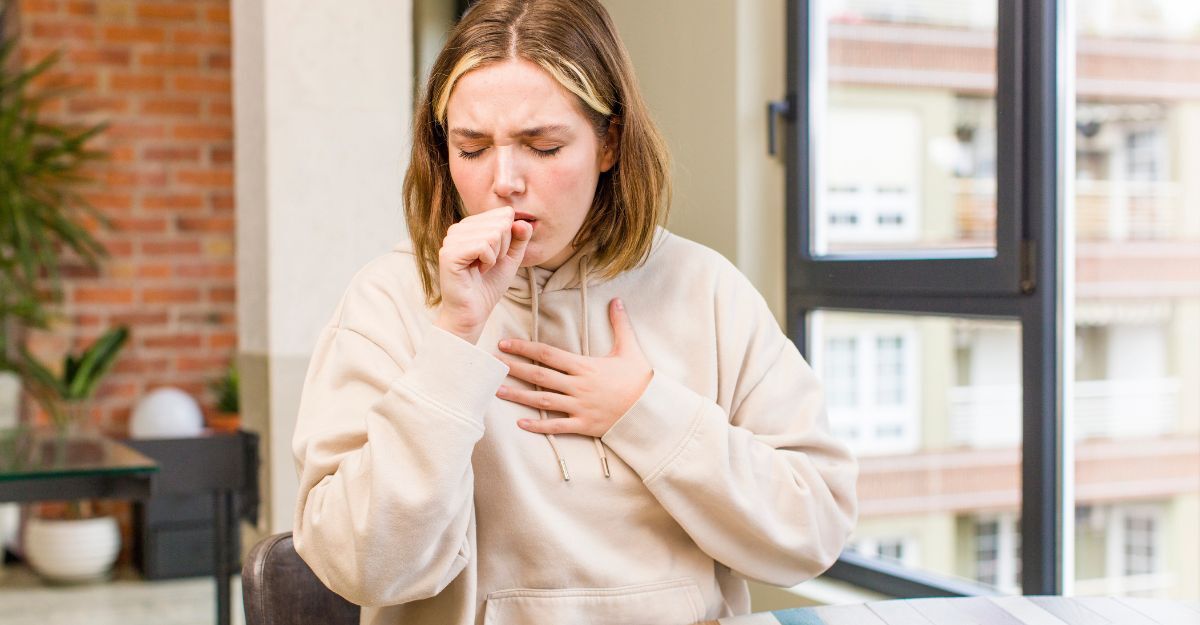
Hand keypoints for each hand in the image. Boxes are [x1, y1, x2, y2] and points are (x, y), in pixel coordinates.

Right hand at [435, 207, 531, 343]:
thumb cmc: (489, 285)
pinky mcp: (450, 253)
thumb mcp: (511, 258)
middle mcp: (458, 228)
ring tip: (482, 268)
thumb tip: (522, 221)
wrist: (474, 311)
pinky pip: (484, 245)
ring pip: (493, 233)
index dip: (510, 238)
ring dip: (495, 256)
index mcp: (470, 225)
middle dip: (504, 248)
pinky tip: (478, 271)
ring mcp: (451, 239)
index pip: (504, 214)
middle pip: (500, 222)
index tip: (496, 256)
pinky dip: (488, 261)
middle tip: (489, 264)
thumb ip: (520, 238)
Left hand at [495, 298, 651, 437]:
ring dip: (519, 396)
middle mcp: (578, 386)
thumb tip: (616, 300)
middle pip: (539, 376)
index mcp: (585, 366)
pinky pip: (557, 426)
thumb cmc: (641, 380)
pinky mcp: (584, 425)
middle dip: (514, 368)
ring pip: (543, 401)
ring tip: (497, 390)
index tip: (505, 343)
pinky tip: (520, 423)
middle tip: (492, 363)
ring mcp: (580, 407)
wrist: (652, 410)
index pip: (548, 354)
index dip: (525, 348)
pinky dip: (538, 426)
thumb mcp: (630, 348)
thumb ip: (620, 324)